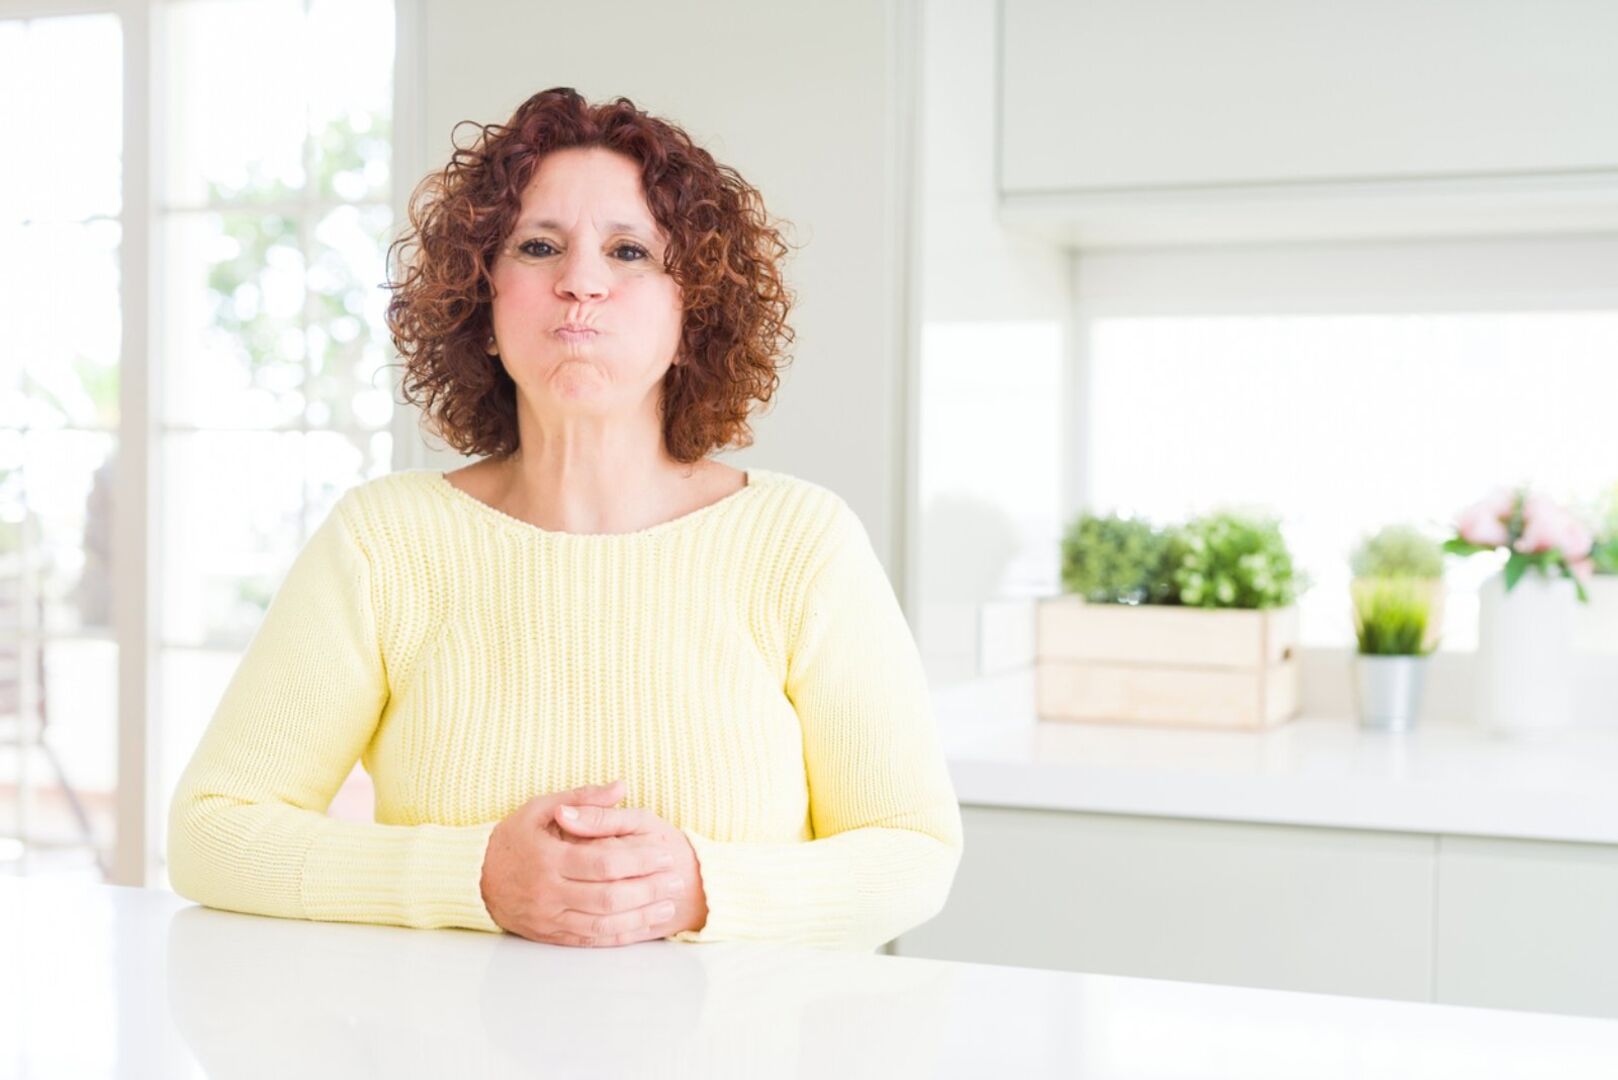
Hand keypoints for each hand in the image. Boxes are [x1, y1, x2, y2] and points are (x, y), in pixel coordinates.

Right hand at [480, 780, 690, 946]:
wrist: (472, 879)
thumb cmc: (512, 839)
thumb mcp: (539, 809)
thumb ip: (583, 799)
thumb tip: (621, 786)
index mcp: (548, 858)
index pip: (604, 863)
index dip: (639, 860)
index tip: (665, 853)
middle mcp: (548, 892)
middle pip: (608, 896)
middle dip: (647, 889)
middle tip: (675, 880)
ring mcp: (548, 917)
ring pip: (602, 924)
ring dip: (639, 916)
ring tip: (667, 905)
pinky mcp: (550, 935)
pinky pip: (590, 940)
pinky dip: (619, 935)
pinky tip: (642, 926)